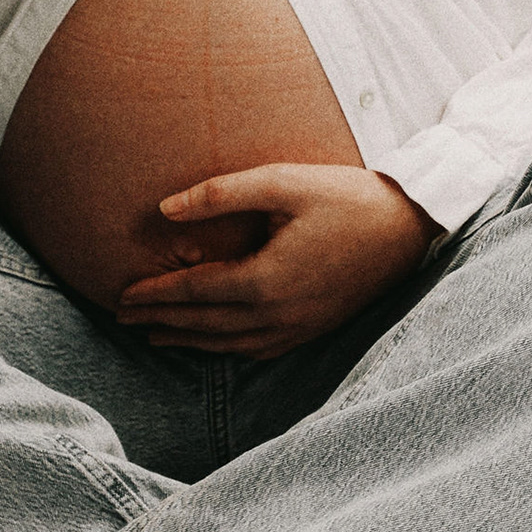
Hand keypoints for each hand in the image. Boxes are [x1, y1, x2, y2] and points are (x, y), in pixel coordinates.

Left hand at [114, 164, 441, 358]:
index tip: (122, 295)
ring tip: (156, 334)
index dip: (155, 294)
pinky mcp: (314, 330)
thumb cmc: (347, 197)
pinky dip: (225, 348)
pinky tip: (213, 341)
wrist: (409, 227)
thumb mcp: (283, 181)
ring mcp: (298, 328)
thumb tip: (166, 209)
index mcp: (266, 279)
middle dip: (160, 321)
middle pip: (204, 324)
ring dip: (188, 339)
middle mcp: (279, 314)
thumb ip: (223, 193)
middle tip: (123, 318)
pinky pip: (257, 350)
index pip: (195, 292)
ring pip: (228, 344)